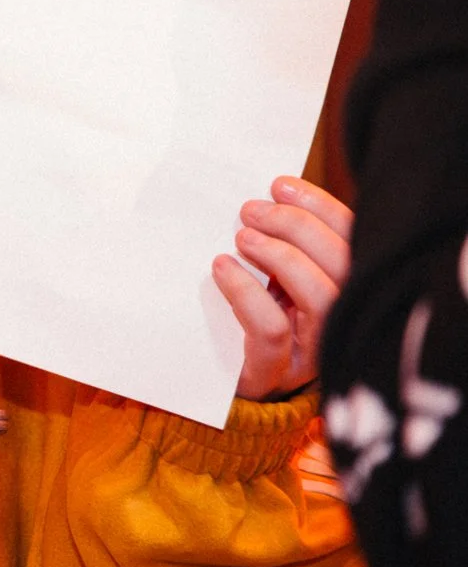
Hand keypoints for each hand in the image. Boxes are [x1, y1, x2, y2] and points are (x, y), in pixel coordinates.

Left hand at [213, 175, 351, 399]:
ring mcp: (312, 351)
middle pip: (344, 266)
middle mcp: (341, 321)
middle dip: (298, 227)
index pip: (352, 242)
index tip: (280, 185)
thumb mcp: (270, 277)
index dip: (321, 208)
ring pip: (321, 298)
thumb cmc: (242, 315)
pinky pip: (272, 330)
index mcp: (345, 290)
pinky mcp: (275, 372)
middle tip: (250, 210)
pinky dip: (247, 292)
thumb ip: (279, 245)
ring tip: (242, 237)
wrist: (212, 381)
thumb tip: (267, 196)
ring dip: (281, 257)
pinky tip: (222, 268)